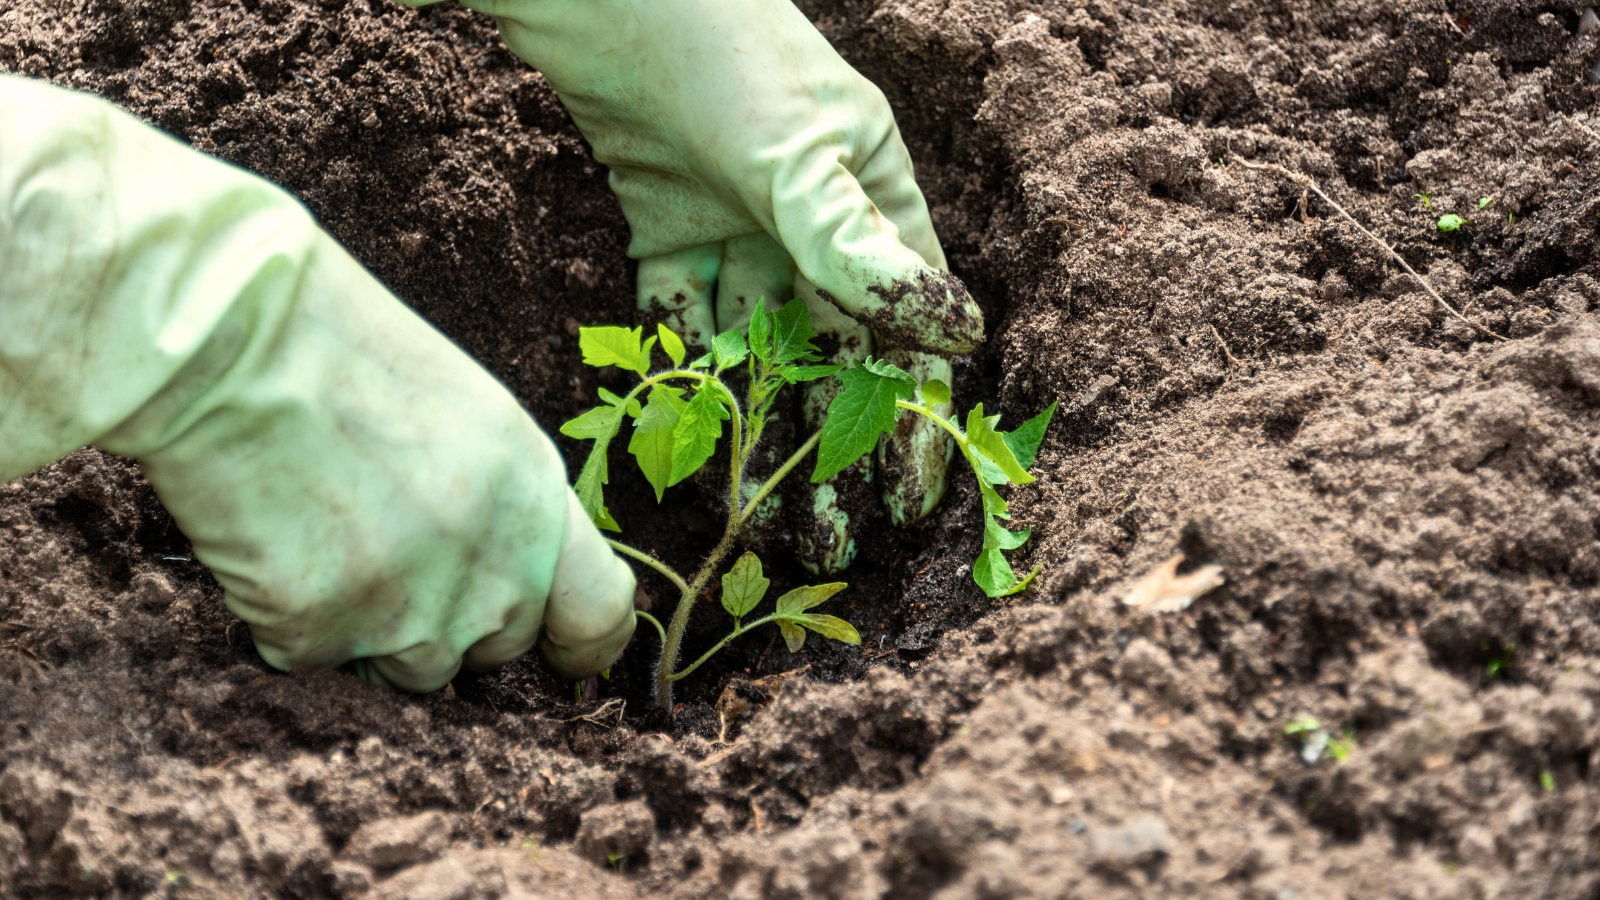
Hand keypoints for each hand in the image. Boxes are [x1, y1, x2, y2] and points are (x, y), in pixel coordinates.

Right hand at [0, 75, 635, 690]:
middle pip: (494, 650)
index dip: (581, 644)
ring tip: (327, 534)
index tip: (563, 657)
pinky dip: (290, 620)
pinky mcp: (323, 638)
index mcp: (538, 502)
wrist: (236, 346)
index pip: (600, 613)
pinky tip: (273, 543)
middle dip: (453, 623)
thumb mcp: (472, 418)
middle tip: (387, 545)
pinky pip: (315, 660)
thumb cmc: (347, 358)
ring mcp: (410, 614)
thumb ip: (505, 507)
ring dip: (374, 631)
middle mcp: (492, 570)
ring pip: (410, 672)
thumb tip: (508, 578)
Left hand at [411, 0, 985, 569]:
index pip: (907, 324)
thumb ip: (860, 252)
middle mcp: (814, 220)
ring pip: (754, 344)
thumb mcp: (803, 158)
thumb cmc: (728, 55)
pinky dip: (677, 364)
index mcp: (875, 198)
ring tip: (755, 507)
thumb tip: (959, 333)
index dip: (913, 413)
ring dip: (753, 420)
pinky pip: (679, 313)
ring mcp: (739, 226)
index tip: (910, 497)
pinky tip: (678, 431)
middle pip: (831, 350)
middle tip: (825, 533)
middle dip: (830, 439)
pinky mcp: (666, 227)